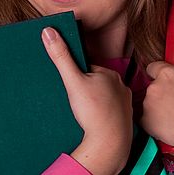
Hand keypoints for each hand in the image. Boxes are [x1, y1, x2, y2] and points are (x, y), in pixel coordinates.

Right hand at [42, 27, 132, 174]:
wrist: (109, 144)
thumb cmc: (93, 111)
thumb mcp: (72, 81)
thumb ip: (61, 57)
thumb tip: (48, 31)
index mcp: (110, 73)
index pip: (88, 68)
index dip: (75, 76)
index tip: (68, 86)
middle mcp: (121, 86)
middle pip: (95, 83)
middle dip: (84, 90)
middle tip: (74, 102)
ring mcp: (125, 103)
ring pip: (103, 99)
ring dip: (93, 103)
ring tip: (82, 114)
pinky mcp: (125, 120)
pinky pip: (110, 113)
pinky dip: (101, 116)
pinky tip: (92, 123)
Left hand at [141, 38, 173, 174]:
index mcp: (166, 73)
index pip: (153, 67)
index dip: (160, 73)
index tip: (171, 82)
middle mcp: (153, 87)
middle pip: (153, 86)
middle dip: (163, 92)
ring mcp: (147, 105)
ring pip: (148, 103)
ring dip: (157, 107)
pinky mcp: (145, 122)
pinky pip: (144, 120)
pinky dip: (152, 122)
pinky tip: (167, 124)